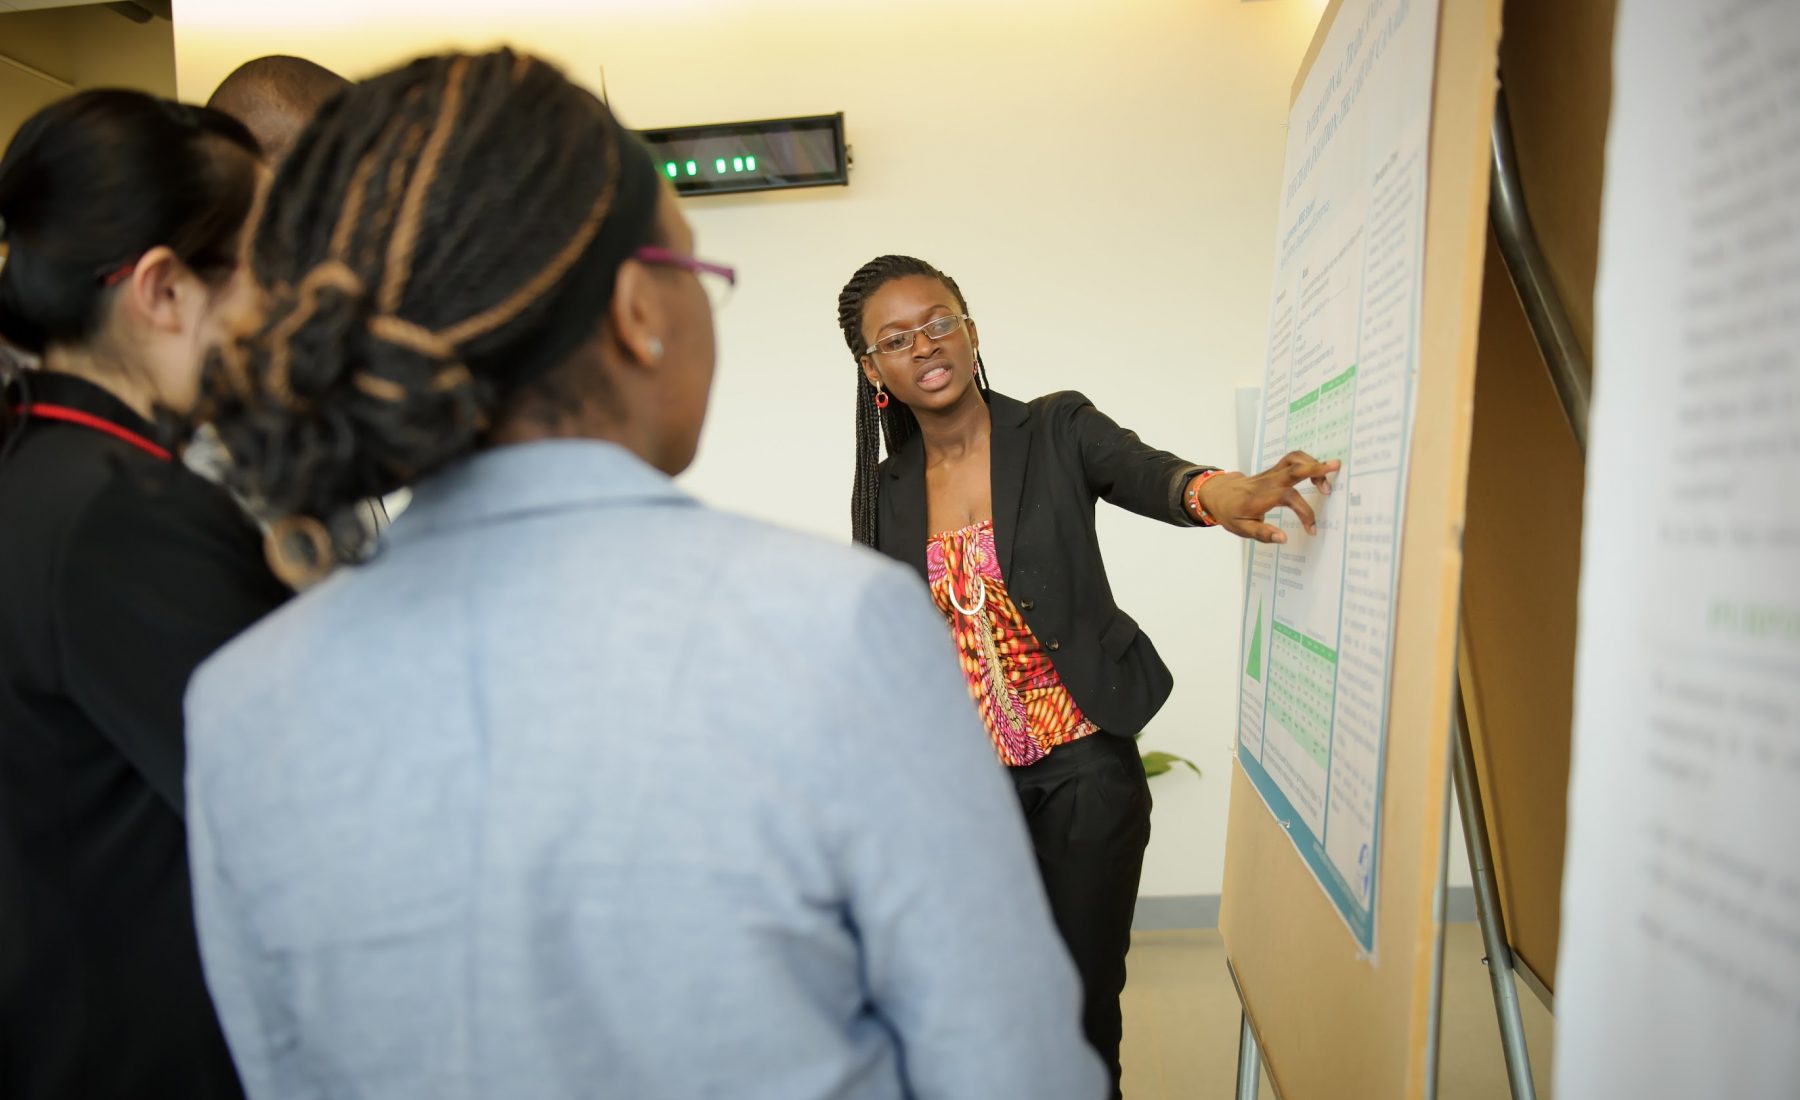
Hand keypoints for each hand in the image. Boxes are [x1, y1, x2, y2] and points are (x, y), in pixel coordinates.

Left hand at [1197, 451, 1340, 542]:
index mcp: (1262, 497)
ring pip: (1293, 459)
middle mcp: (1268, 481)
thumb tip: (1283, 538)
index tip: (1312, 529)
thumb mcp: (1241, 528)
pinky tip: (1317, 473)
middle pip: (1293, 469)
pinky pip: (1291, 460)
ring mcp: (1271, 473)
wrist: (1216, 493)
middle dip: (1315, 467)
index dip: (1305, 513)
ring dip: (1312, 462)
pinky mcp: (1273, 470)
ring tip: (1329, 475)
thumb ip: (1262, 534)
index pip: (1290, 499)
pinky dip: (1306, 461)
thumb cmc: (1230, 512)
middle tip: (1336, 466)